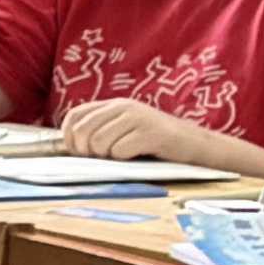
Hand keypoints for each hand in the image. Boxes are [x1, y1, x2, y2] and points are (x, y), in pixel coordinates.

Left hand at [57, 98, 218, 163]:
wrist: (195, 145)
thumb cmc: (155, 144)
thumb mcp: (124, 131)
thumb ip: (100, 131)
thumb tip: (67, 147)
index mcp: (114, 105)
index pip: (74, 116)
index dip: (69, 137)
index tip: (80, 152)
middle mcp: (124, 106)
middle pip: (82, 131)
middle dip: (87, 151)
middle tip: (104, 158)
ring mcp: (138, 117)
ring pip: (99, 142)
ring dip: (108, 156)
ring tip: (125, 155)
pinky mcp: (150, 133)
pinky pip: (120, 151)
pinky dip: (125, 159)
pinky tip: (139, 155)